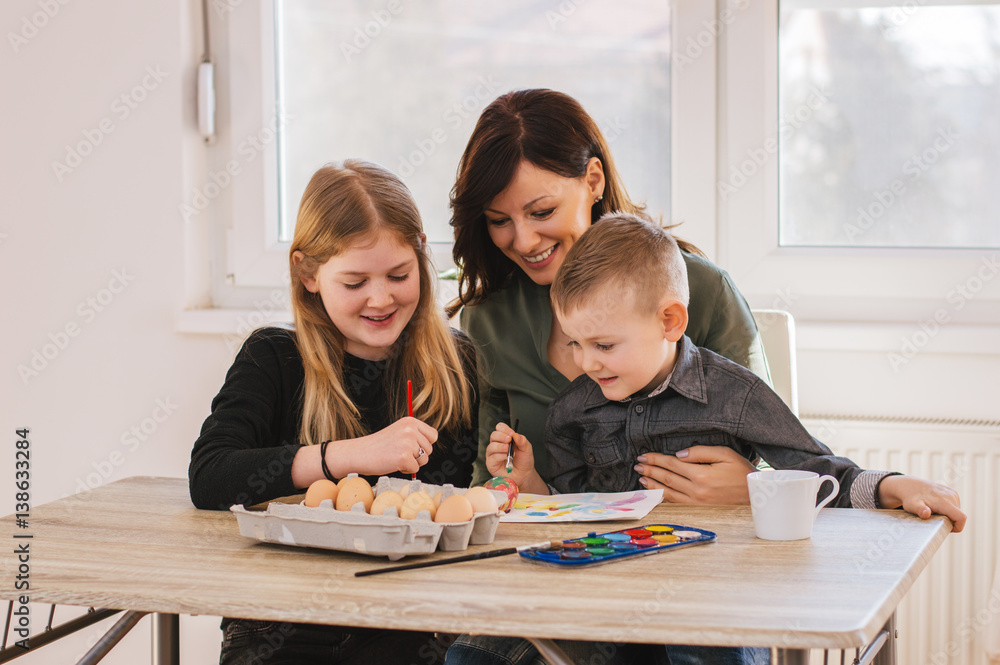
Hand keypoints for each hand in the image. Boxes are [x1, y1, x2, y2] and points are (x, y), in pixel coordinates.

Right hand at [331, 416, 436, 476]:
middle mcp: (410, 430)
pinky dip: (406, 470)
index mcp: (410, 421)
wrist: (358, 453)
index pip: (433, 435)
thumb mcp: (398, 432)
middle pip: (429, 449)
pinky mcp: (404, 457)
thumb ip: (414, 434)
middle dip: (417, 456)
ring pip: (424, 460)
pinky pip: (415, 469)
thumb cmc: (378, 446)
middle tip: (399, 454)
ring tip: (396, 458)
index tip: (412, 448)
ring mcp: (408, 443)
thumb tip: (429, 445)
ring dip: (412, 463)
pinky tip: (393, 464)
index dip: (424, 445)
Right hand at [485, 422, 535, 485]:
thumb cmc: (523, 461)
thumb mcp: (527, 448)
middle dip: (501, 436)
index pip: (500, 428)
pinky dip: (500, 456)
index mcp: (505, 438)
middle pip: (494, 435)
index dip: (504, 429)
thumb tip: (515, 435)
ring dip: (500, 447)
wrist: (524, 474)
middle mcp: (497, 445)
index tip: (511, 433)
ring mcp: (493, 454)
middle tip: (509, 440)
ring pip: (491, 446)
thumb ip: (522, 440)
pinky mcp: (491, 464)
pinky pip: (492, 457)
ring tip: (508, 450)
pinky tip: (506, 457)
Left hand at [634, 446, 755, 503]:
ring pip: (668, 493)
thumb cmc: (742, 473)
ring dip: (653, 484)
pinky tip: (656, 493)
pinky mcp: (699, 509)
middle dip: (650, 470)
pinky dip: (663, 498)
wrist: (757, 496)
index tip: (644, 456)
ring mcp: (697, 502)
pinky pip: (676, 504)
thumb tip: (678, 455)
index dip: (656, 459)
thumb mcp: (726, 455)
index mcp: (701, 475)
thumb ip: (701, 452)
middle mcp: (696, 491)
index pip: (672, 464)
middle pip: (667, 478)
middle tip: (637, 465)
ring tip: (642, 478)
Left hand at [877, 475, 965, 532]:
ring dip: (949, 515)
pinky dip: (948, 509)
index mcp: (945, 501)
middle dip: (950, 521)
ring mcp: (952, 492)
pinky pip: (955, 505)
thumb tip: (926, 513)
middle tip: (934, 519)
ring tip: (935, 512)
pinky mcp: (952, 491)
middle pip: (958, 516)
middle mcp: (951, 496)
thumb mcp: (912, 506)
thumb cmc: (910, 498)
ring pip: (957, 511)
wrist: (909, 485)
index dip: (958, 527)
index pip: (961, 518)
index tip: (946, 529)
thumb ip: (919, 510)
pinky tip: (937, 506)